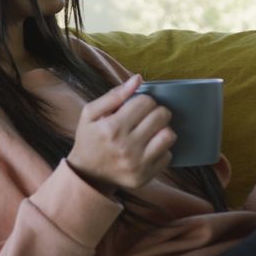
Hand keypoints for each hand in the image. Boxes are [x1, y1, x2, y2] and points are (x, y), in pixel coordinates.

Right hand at [66, 74, 175, 193]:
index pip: (146, 102)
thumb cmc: (89, 139)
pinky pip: (168, 155)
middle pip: (161, 116)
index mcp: (112, 128)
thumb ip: (114, 95)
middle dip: (156, 112)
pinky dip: (161, 149)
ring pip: (169, 135)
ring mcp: (137, 164)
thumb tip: (138, 78)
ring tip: (152, 131)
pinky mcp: (145, 177)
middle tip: (147, 117)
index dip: (144, 100)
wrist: (86, 174)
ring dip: (163, 129)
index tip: (137, 107)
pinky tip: (149, 148)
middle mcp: (126, 147)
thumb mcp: (90, 113)